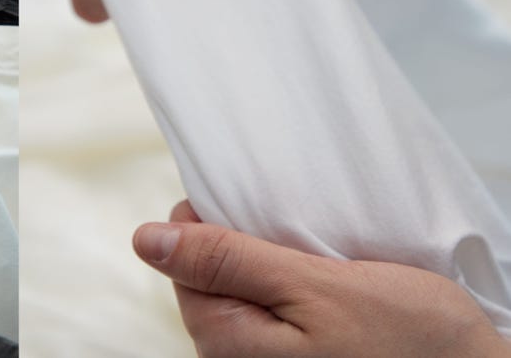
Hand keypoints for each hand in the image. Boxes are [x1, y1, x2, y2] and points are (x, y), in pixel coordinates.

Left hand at [133, 200, 510, 356]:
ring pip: (241, 284)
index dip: (215, 218)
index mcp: (222, 339)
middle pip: (209, 270)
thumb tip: (145, 239)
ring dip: (274, 261)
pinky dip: (293, 283)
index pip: (182, 254)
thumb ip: (226, 261)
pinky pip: (270, 306)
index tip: (259, 208)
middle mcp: (231, 356)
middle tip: (304, 239)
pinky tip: (327, 281)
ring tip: (322, 260)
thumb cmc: (406, 340)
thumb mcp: (312, 286)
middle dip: (248, 241)